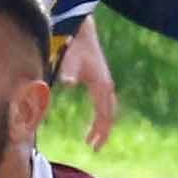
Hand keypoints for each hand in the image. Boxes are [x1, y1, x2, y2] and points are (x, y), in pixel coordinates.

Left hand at [57, 16, 117, 148]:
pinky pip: (104, 103)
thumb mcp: (69, 58)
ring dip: (102, 124)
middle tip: (93, 147)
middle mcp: (107, 85)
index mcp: (102, 85)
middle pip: (110, 115)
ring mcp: (105, 82)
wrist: (81, 29)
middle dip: (103, 132)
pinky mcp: (100, 79)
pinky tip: (93, 120)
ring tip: (91, 138)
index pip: (105, 116)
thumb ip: (68, 70)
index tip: (93, 147)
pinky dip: (101, 115)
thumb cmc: (74, 44)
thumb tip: (67, 82)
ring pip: (109, 109)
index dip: (100, 133)